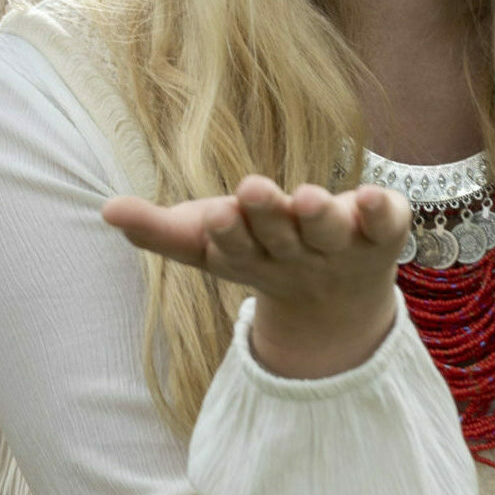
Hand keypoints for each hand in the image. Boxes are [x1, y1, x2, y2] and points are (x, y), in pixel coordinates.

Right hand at [103, 176, 408, 378]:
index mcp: (251, 258)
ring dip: (320, 217)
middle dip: (268, 215)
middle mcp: (297, 255)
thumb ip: (158, 231)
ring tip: (308, 197)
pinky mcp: (383, 235)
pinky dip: (385, 214)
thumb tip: (106, 210)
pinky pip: (389, 226)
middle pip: (280, 238)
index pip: (235, 249)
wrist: (339, 305)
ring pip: (330, 231)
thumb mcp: (207, 246)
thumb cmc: (259, 256)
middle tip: (254, 189)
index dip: (230, 234)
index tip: (218, 214)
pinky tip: (376, 197)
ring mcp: (341, 247)